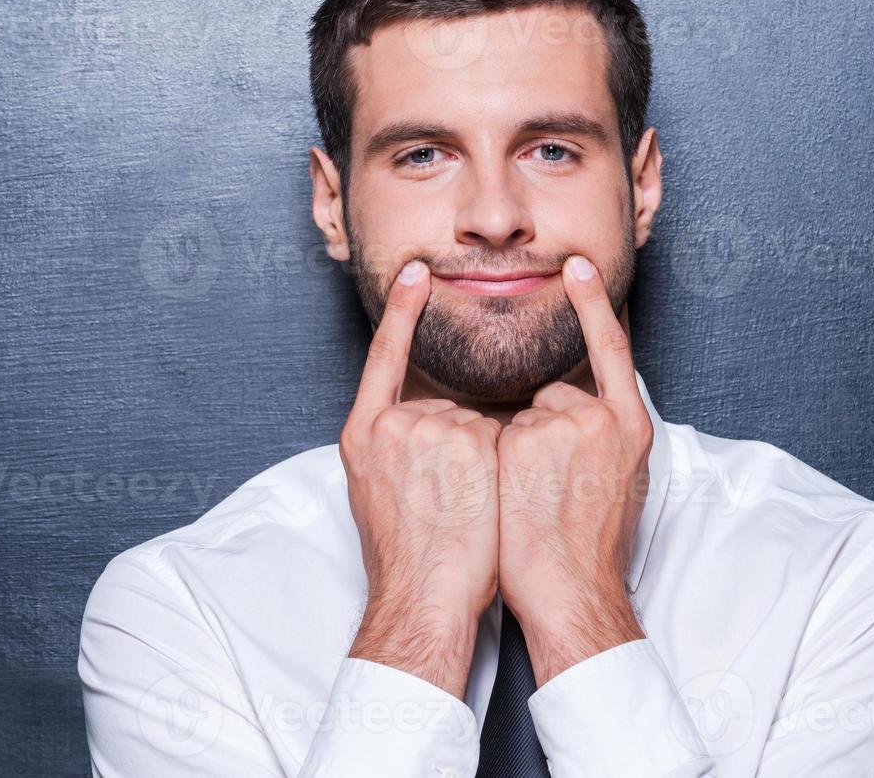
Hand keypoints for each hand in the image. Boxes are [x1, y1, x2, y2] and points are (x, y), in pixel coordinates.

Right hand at [341, 259, 501, 697]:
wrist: (423, 600)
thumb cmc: (408, 559)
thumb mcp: (376, 492)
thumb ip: (395, 447)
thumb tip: (426, 427)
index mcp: (363, 434)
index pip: (384, 359)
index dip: (400, 312)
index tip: (415, 273)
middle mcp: (393, 425)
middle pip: (448, 407)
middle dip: (461, 446)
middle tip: (451, 502)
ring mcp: (432, 429)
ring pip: (481, 423)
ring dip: (488, 459)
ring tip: (468, 510)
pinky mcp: (470, 441)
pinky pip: (506, 434)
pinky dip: (510, 461)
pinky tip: (489, 498)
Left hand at [495, 254, 652, 684]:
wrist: (572, 596)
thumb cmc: (588, 550)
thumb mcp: (618, 481)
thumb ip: (601, 436)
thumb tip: (570, 409)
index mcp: (631, 426)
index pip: (612, 350)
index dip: (593, 305)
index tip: (577, 265)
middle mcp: (603, 418)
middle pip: (552, 397)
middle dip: (539, 435)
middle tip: (548, 493)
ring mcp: (564, 426)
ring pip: (519, 418)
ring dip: (512, 452)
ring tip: (530, 505)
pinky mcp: (527, 440)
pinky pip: (493, 434)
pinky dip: (491, 462)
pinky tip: (511, 499)